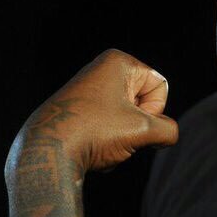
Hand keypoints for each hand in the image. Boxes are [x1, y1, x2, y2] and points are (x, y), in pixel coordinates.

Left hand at [9, 48, 178, 173]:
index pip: (160, 87)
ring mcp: (89, 92)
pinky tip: (90, 149)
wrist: (48, 154)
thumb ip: (168, 130)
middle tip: (115, 134)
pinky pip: (110, 128)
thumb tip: (166, 134)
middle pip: (144, 104)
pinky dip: (108, 142)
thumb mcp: (143, 131)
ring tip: (101, 143)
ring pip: (128, 120)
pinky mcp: (79, 112)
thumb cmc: (94, 133)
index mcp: (118, 62)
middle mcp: (102, 71)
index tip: (130, 120)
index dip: (154, 110)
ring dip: (124, 139)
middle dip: (137, 126)